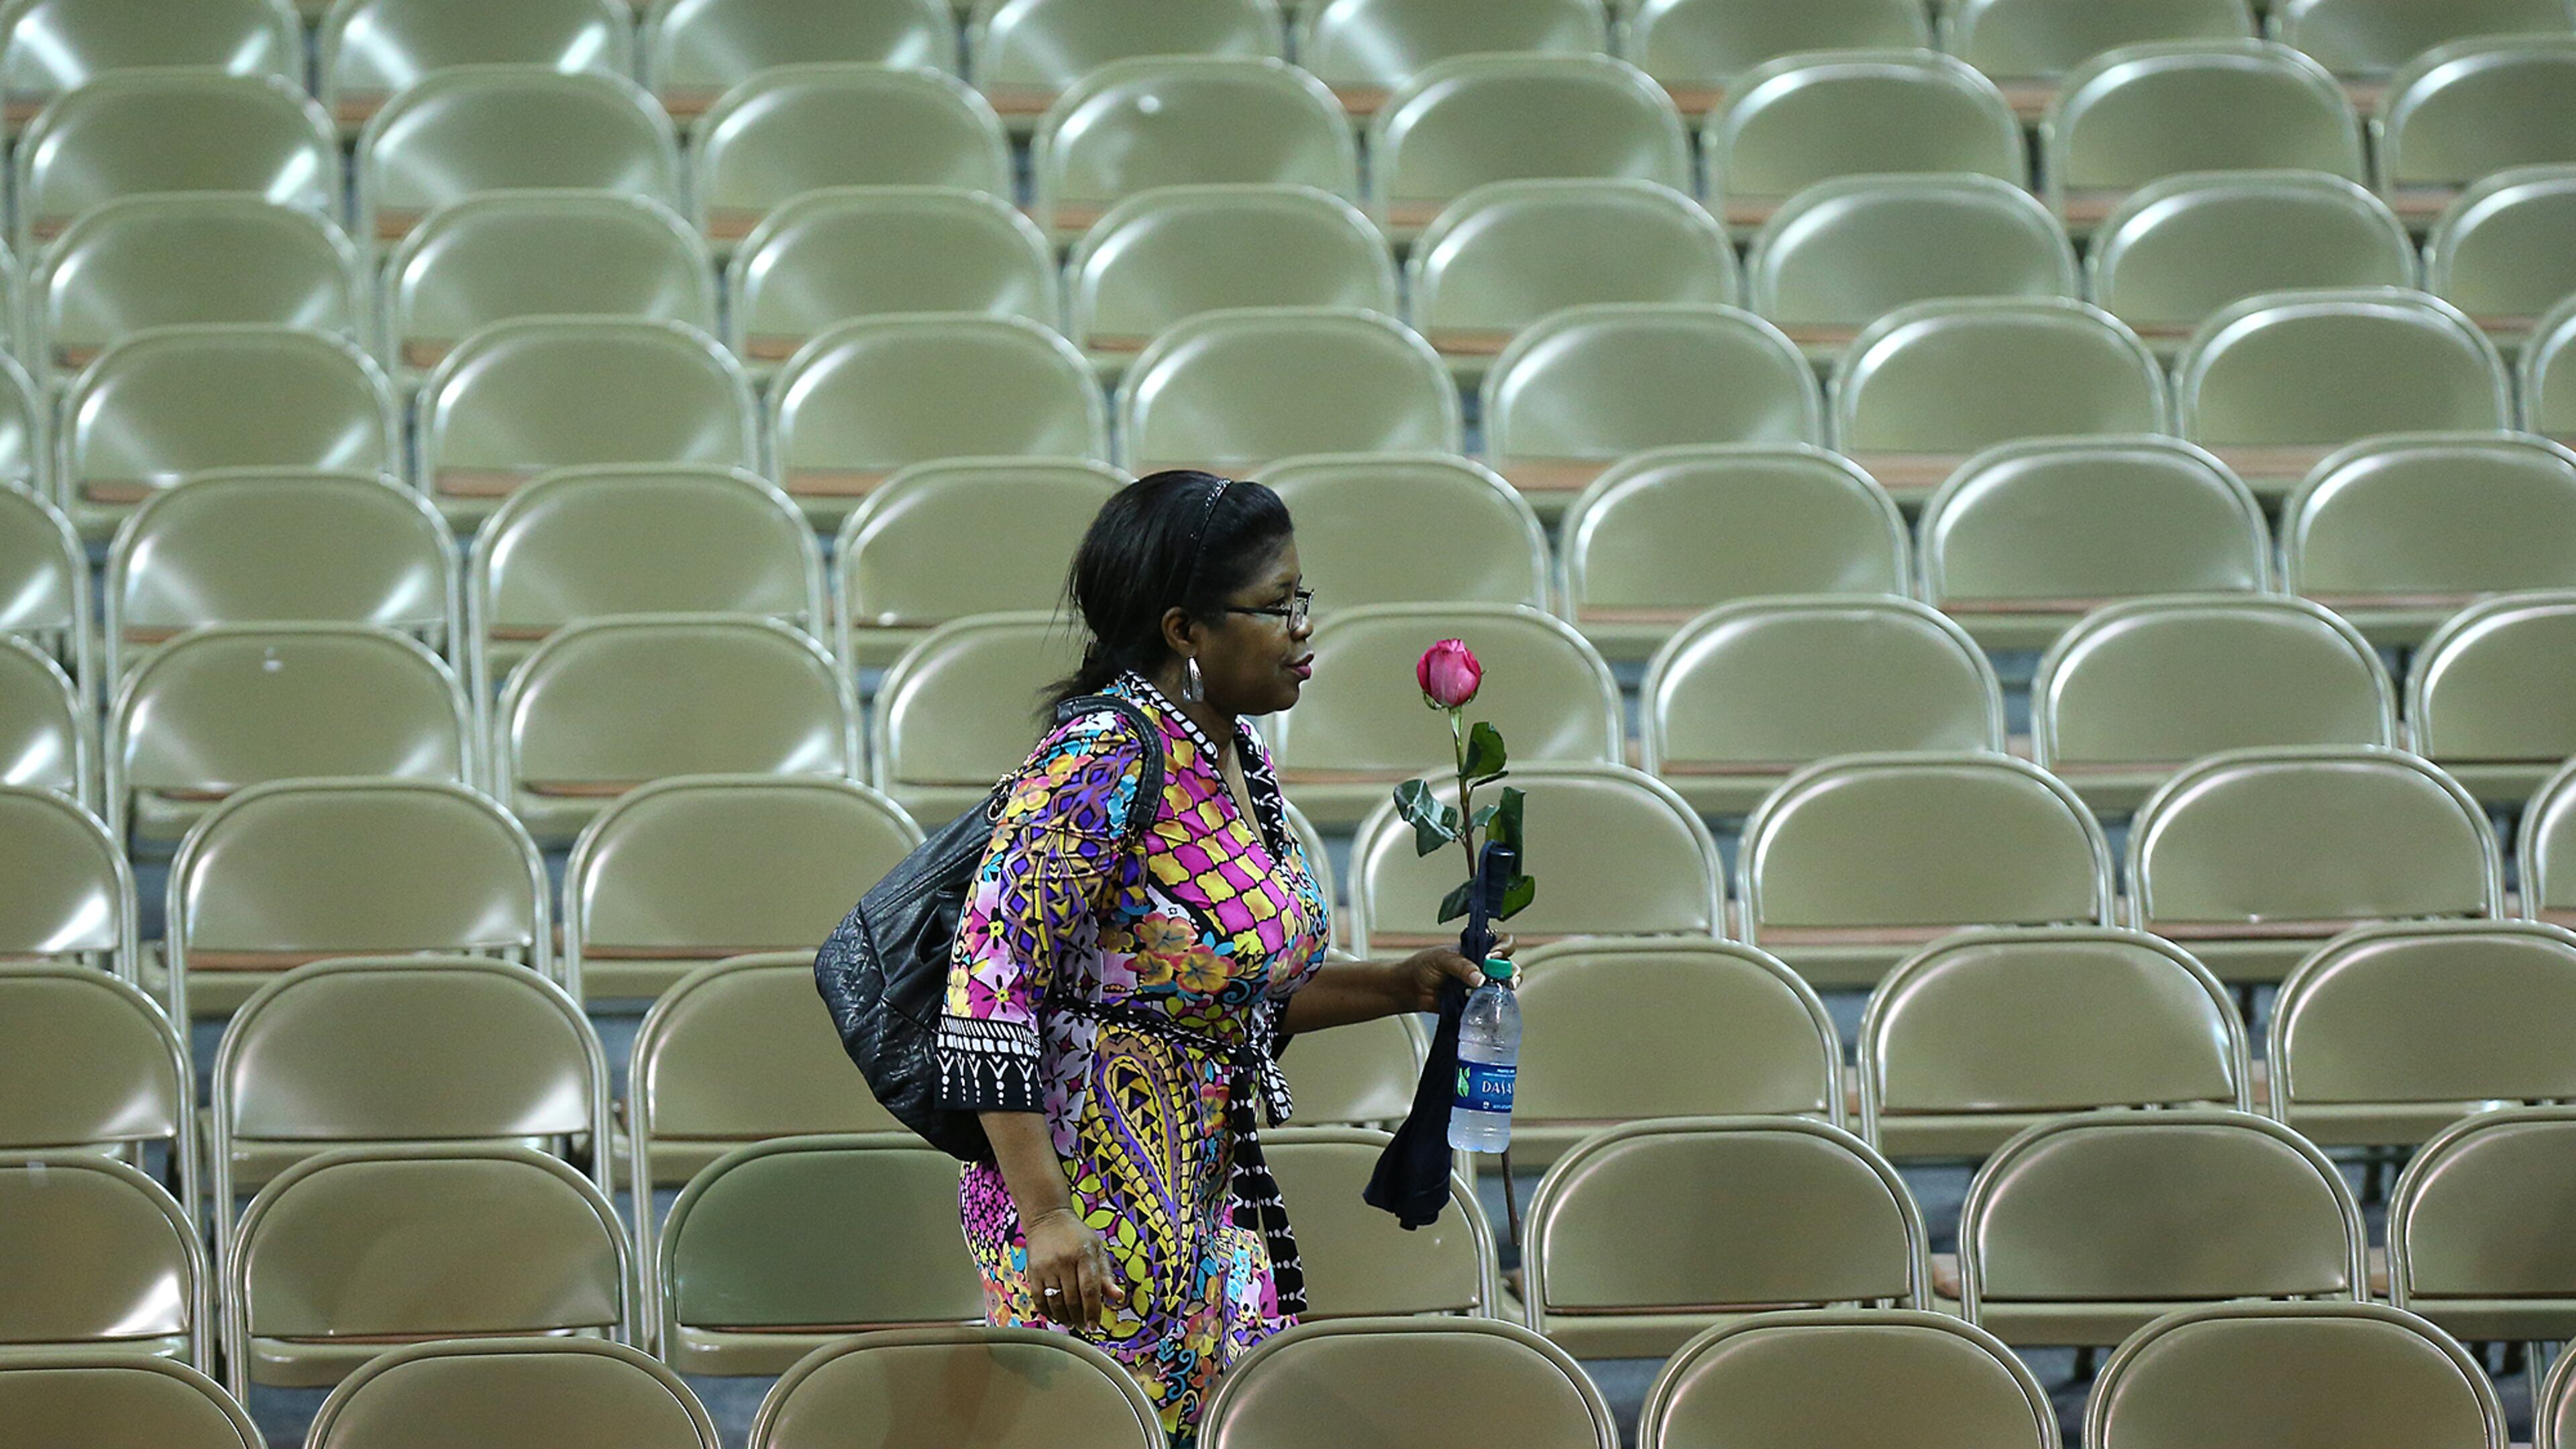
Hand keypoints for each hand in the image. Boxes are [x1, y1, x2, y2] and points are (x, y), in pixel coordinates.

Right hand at [1025, 1206, 1124, 1329]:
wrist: (1047, 1218)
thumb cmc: (1076, 1235)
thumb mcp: (1097, 1249)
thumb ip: (1106, 1275)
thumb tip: (1118, 1297)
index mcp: (1084, 1254)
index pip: (1089, 1288)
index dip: (1092, 1310)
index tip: (1094, 1325)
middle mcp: (1064, 1261)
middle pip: (1072, 1299)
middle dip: (1079, 1318)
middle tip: (1084, 1326)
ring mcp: (1046, 1267)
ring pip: (1055, 1302)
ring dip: (1064, 1318)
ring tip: (1071, 1323)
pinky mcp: (1032, 1272)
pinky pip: (1039, 1299)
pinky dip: (1048, 1312)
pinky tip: (1056, 1315)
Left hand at [1393, 934, 1514, 1011]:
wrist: (1411, 989)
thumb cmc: (1423, 966)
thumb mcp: (1441, 959)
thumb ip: (1461, 966)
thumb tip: (1480, 978)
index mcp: (1477, 948)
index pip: (1502, 942)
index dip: (1504, 948)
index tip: (1493, 956)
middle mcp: (1483, 965)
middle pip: (1509, 966)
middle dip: (1512, 973)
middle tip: (1506, 980)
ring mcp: (1482, 985)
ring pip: (1504, 986)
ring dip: (1504, 990)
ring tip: (1494, 993)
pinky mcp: (1477, 1002)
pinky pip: (1491, 1004)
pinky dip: (1491, 1005)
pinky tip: (1484, 1005)